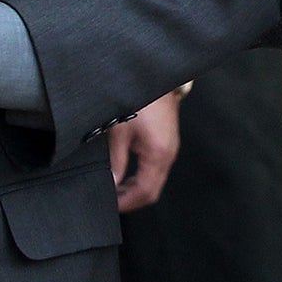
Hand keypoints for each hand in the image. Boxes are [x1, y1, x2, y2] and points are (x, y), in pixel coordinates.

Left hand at [109, 89, 182, 211]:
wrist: (153, 77)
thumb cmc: (138, 100)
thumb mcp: (119, 131)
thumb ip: (116, 160)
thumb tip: (112, 182)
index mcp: (158, 153)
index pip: (145, 192)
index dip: (127, 202)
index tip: (110, 205)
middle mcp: (168, 154)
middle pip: (152, 191)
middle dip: (132, 199)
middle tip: (111, 201)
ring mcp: (170, 148)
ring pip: (155, 181)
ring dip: (136, 189)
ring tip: (115, 190)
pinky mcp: (167, 142)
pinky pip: (156, 169)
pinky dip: (142, 177)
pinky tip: (126, 175)